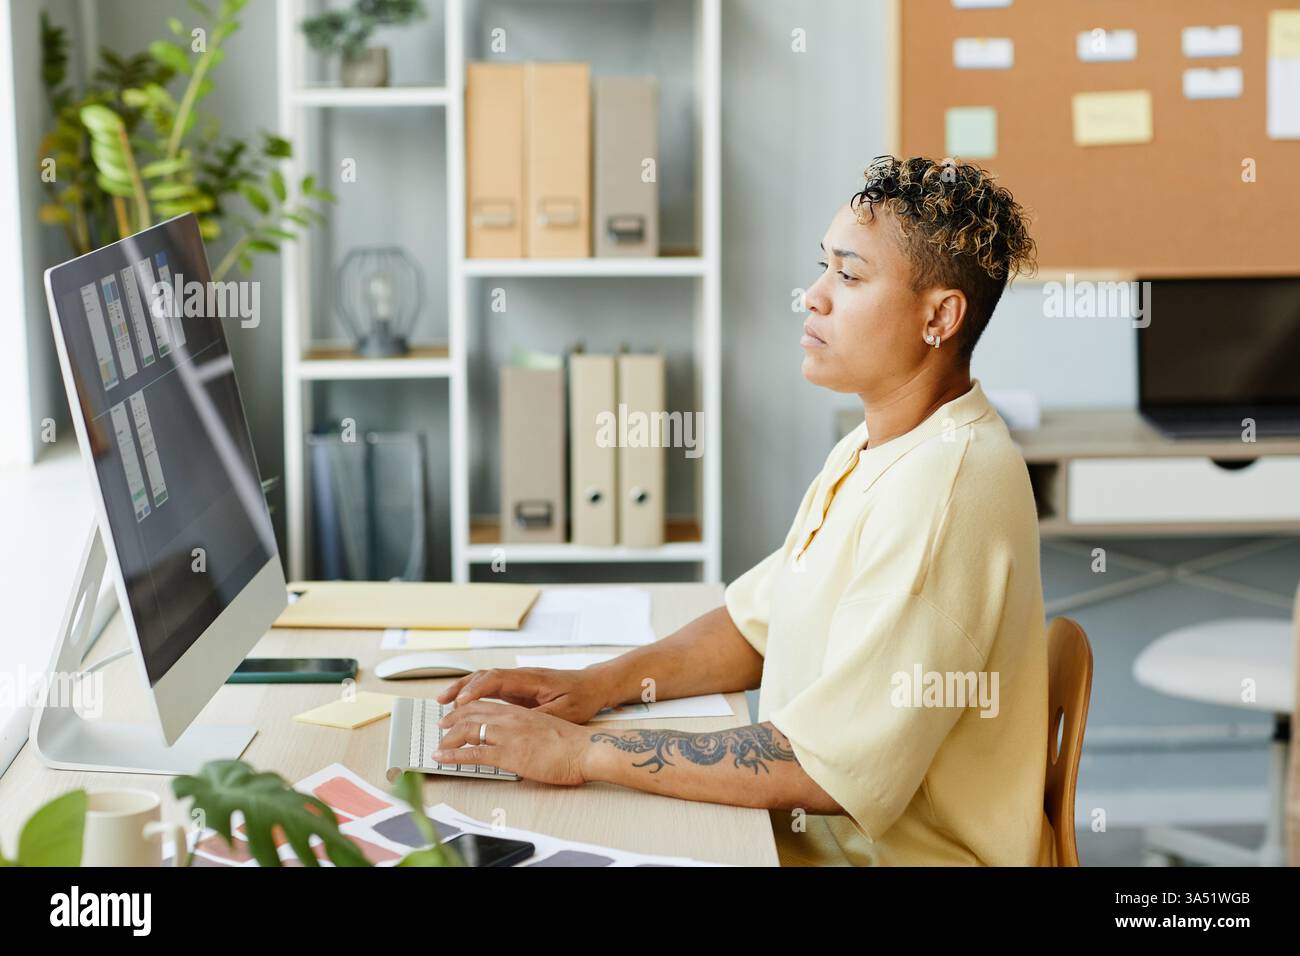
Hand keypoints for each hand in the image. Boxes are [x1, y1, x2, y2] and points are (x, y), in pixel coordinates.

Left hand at [434, 700, 592, 785]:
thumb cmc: (573, 743)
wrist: (586, 749)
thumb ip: (530, 730)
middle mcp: (510, 717)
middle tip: (441, 726)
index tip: (456, 715)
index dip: (466, 709)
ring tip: (438, 745)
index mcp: (520, 711)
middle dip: (452, 720)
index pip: (486, 704)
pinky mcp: (508, 754)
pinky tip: (442, 758)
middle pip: (472, 712)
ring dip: (448, 737)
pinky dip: (453, 755)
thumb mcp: (547, 728)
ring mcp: (508, 734)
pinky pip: (472, 753)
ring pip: (468, 729)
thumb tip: (522, 740)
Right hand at [436, 666, 613, 723]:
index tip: (461, 703)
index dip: (476, 690)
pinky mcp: (517, 689)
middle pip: (483, 676)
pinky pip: (490, 689)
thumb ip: (538, 717)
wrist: (594, 686)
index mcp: (531, 678)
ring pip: (484, 681)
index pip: (496, 679)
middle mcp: (520, 676)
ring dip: (463, 690)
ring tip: (444, 704)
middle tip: (442, 705)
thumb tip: (514, 725)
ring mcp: (517, 681)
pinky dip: (474, 695)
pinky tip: (463, 707)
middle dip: (461, 689)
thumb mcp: (563, 711)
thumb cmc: (582, 698)